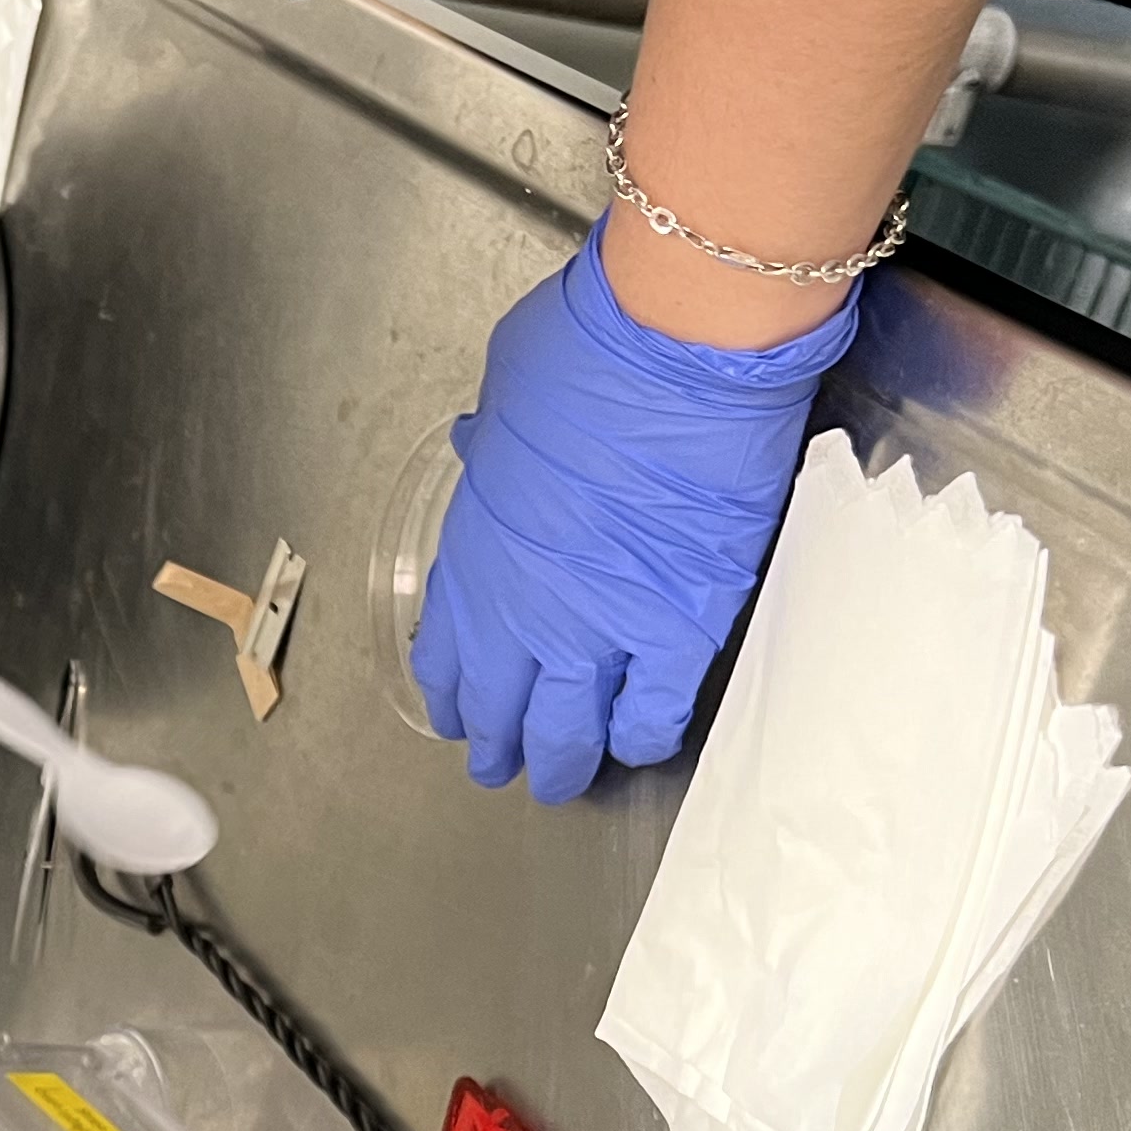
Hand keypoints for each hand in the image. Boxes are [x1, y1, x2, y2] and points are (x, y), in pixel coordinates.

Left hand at [410, 221, 864, 802]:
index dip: (453, 693)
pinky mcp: (682, 631)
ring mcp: (604, 629)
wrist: (681, 348)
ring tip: (560, 782)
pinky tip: (635, 744)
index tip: (457, 713)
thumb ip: (498, 450)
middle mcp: (527, 611)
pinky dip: (640, 737)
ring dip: (562, 763)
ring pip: (570, 731)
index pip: (448, 654)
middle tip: (503, 768)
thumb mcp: (504, 401)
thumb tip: (497, 450)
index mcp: (476, 554)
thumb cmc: (587, 351)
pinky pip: (653, 713)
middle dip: (499, 746)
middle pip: (503, 708)